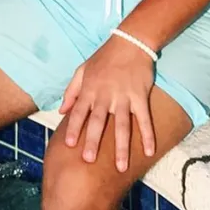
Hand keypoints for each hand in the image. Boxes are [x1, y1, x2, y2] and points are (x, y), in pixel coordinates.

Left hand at [59, 35, 156, 170]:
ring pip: (122, 125)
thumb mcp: (83, 70)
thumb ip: (71, 91)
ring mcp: (123, 96)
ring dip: (121, 146)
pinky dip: (147, 135)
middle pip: (98, 121)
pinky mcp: (140, 96)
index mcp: (90, 89)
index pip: (79, 111)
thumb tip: (61, 110)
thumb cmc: (104, 58)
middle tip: (88, 159)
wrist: (130, 43)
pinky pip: (144, 118)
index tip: (69, 145)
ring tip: (121, 167)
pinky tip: (149, 151)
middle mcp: (105, 95)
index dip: (74, 127)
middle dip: (93, 140)